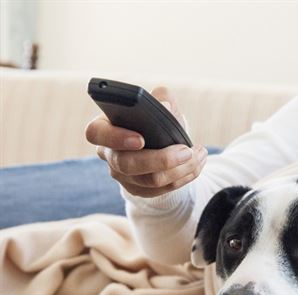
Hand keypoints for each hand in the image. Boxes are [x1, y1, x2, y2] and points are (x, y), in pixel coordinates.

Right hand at [85, 87, 207, 197]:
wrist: (162, 143)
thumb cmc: (155, 120)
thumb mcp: (159, 104)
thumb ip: (162, 99)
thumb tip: (165, 106)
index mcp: (105, 127)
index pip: (96, 133)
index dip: (115, 137)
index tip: (141, 139)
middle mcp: (109, 154)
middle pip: (127, 164)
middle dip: (161, 159)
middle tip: (187, 151)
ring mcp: (122, 176)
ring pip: (149, 180)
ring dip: (181, 169)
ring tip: (199, 154)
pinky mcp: (138, 190)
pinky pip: (162, 190)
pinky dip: (185, 177)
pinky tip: (197, 165)